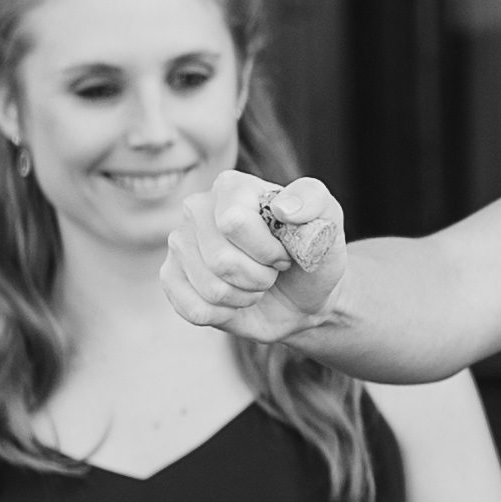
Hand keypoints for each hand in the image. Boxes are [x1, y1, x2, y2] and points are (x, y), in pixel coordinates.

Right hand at [162, 171, 344, 341]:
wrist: (303, 295)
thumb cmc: (312, 254)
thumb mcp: (329, 221)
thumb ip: (315, 201)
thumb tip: (284, 208)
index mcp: (231, 187)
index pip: (233, 223)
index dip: (267, 250)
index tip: (284, 253)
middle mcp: (197, 209)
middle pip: (220, 261)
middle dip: (259, 278)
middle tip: (272, 272)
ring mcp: (179, 243)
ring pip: (211, 289)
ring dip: (245, 296)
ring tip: (256, 284)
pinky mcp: (171, 278)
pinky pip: (195, 310)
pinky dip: (226, 315)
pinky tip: (235, 301)